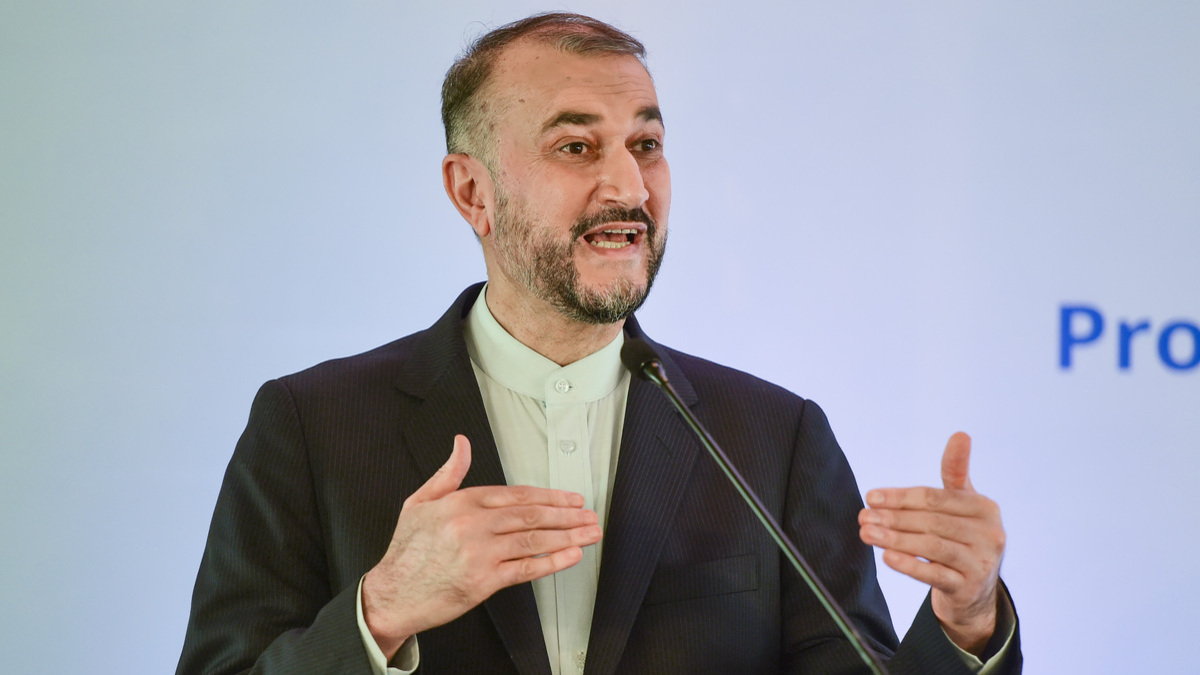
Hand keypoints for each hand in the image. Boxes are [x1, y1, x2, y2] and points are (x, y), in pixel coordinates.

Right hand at [362, 434, 602, 657]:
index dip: (549, 496)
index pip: (516, 495)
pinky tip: (571, 556)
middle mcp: (473, 525)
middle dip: (566, 515)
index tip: (571, 499)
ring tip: (590, 533)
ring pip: (533, 540)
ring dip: (567, 536)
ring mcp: (479, 554)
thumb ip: (448, 473)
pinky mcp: (483, 582)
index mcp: (462, 503)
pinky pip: (525, 570)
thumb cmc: (406, 551)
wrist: (391, 594)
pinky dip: (552, 562)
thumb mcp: (420, 502)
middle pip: (531, 516)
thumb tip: (461, 443)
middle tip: (589, 515)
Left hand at [858, 432, 1004, 654]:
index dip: (901, 497)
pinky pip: (935, 574)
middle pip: (932, 522)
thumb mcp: (962, 504)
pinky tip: (887, 557)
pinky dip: (910, 565)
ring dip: (895, 539)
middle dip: (893, 518)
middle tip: (862, 516)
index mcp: (984, 508)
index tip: (870, 497)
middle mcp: (990, 534)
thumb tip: (961, 434)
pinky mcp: (970, 587)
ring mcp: (982, 562)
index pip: (936, 498)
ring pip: (932, 546)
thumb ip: (956, 472)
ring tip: (866, 533)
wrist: (974, 589)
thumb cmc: (962, 537)